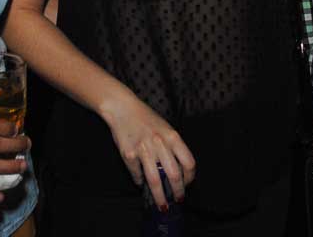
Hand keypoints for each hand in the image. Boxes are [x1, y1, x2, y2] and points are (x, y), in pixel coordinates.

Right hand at [102, 92, 195, 210]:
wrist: (122, 108)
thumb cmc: (145, 118)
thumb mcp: (165, 127)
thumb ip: (172, 146)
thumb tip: (177, 171)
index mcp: (172, 136)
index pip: (188, 162)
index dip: (190, 177)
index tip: (187, 184)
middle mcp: (160, 143)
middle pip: (174, 175)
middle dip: (177, 192)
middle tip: (177, 199)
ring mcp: (144, 150)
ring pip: (155, 181)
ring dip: (160, 196)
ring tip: (162, 205)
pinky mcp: (129, 155)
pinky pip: (137, 174)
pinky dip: (140, 182)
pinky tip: (141, 183)